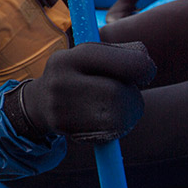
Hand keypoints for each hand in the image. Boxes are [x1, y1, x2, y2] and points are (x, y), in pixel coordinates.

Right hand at [6, 42, 156, 142]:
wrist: (41, 102)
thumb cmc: (79, 74)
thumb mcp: (93, 56)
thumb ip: (122, 54)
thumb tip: (145, 64)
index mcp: (73, 56)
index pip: (126, 63)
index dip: (144, 68)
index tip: (147, 73)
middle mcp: (61, 80)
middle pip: (117, 94)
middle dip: (134, 98)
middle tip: (133, 98)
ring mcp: (60, 107)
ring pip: (115, 118)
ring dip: (128, 116)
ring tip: (119, 109)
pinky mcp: (64, 128)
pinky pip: (105, 133)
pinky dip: (114, 128)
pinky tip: (105, 121)